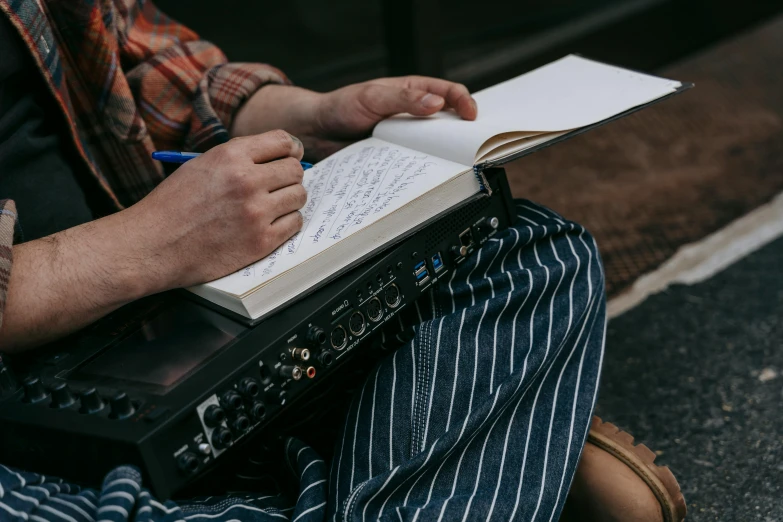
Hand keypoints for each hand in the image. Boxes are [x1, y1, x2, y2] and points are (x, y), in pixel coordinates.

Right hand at [1, 131, 305, 350]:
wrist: (152, 245)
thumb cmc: (172, 207)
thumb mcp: (201, 166)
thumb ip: (238, 159)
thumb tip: (276, 158)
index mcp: (231, 155)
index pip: (284, 141)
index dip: (291, 151)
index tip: (290, 158)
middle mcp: (247, 180)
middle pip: (296, 170)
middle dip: (290, 177)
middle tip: (279, 186)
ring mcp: (256, 211)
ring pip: (299, 196)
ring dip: (289, 201)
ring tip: (272, 207)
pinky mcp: (261, 241)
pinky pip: (294, 224)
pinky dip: (286, 224)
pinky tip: (270, 225)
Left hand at [231, 77, 477, 159]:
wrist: (316, 132)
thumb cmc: (341, 106)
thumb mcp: (372, 96)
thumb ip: (403, 99)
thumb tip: (437, 104)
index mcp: (414, 92)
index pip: (450, 93)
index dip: (465, 103)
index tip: (470, 118)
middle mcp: (414, 116)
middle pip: (448, 124)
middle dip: (461, 135)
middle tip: (468, 149)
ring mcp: (405, 138)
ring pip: (433, 148)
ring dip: (441, 157)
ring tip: (450, 167)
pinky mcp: (395, 158)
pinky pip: (414, 164)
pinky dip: (421, 171)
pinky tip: (424, 178)